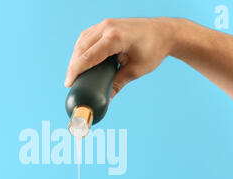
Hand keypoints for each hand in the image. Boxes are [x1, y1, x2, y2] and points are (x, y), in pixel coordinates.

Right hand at [64, 17, 179, 97]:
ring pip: (82, 41)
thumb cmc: (153, 50)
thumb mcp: (136, 71)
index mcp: (115, 38)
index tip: (69, 83)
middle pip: (81, 48)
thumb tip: (106, 100)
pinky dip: (82, 48)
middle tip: (70, 82)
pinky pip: (87, 36)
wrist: (164, 33)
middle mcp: (107, 27)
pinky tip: (81, 60)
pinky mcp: (106, 24)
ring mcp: (106, 23)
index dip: (76, 71)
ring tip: (74, 73)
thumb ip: (118, 84)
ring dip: (76, 57)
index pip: (88, 56)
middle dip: (73, 66)